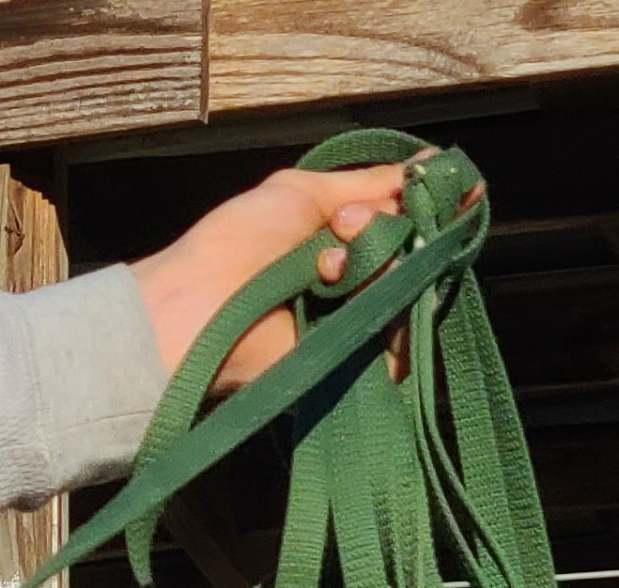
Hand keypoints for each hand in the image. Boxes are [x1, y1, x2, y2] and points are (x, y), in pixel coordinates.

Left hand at [132, 158, 413, 392]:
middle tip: (344, 224)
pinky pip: (396, 323)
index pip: (410, 217)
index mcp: (344, 239)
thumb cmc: (234, 245)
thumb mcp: (301, 193)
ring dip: (374, 253)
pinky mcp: (354, 358)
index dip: (432, 200)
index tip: (462, 185)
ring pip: (410, 278)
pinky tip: (334, 278)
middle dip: (387, 222)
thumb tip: (432, 159)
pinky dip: (374, 288)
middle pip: (418, 245)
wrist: (196, 309)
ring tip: (325, 259)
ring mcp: (357, 319)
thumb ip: (368, 181)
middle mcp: (357, 279)